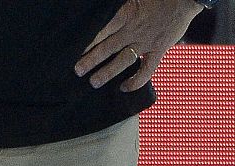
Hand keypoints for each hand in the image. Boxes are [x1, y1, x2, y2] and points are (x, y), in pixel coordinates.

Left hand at [75, 0, 201, 90]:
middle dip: (91, 60)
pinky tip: (124, 88)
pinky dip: (135, 81)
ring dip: (107, 72)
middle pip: (107, 48)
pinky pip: (146, 70)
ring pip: (122, 61)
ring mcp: (145, 42)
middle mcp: (132, 31)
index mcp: (126, 14)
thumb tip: (104, 11)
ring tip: (94, 82)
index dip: (88, 41)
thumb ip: (120, 9)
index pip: (101, 30)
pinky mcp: (158, 50)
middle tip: (78, 70)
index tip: (75, 49)